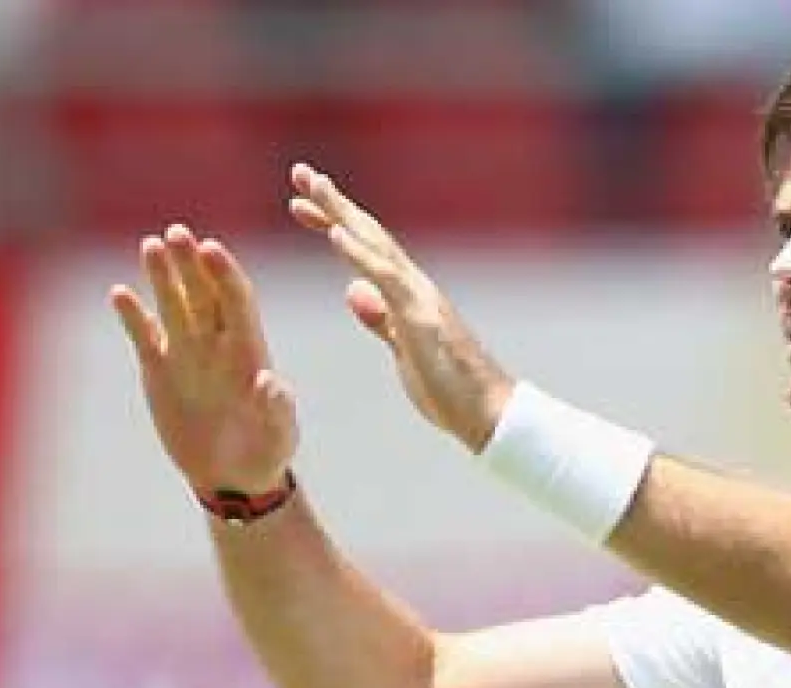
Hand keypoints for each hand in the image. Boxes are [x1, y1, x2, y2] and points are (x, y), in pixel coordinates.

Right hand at [111, 226, 298, 500]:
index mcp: (249, 349)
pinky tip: (119, 294)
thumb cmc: (266, 452)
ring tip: (150, 245)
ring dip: (161, 275)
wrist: (231, 476)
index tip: (211, 249)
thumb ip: (276, 407)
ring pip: (172, 303)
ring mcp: (186, 351)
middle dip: (190, 262)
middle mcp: (216, 341)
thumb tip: (270, 381)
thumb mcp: (279, 434)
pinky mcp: (159, 368)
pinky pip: (144, 334)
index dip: (224, 273)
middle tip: (177, 233)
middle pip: (202, 291)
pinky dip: (132, 315)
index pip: (237, 299)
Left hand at [290, 164, 511, 452]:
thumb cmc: (451, 389)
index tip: (300, 206)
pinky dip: (360, 252)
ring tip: (313, 184)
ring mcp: (419, 297)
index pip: (366, 250)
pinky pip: (386, 276)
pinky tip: (335, 232)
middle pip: (368, 233)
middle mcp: (414, 286)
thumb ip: (381, 320)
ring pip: (376, 243)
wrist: (489, 413)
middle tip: (301, 172)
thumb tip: (353, 290)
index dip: (333, 224)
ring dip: (342, 211)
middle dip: (333, 202)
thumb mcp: (404, 351)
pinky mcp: (421, 316)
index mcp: (407, 295)